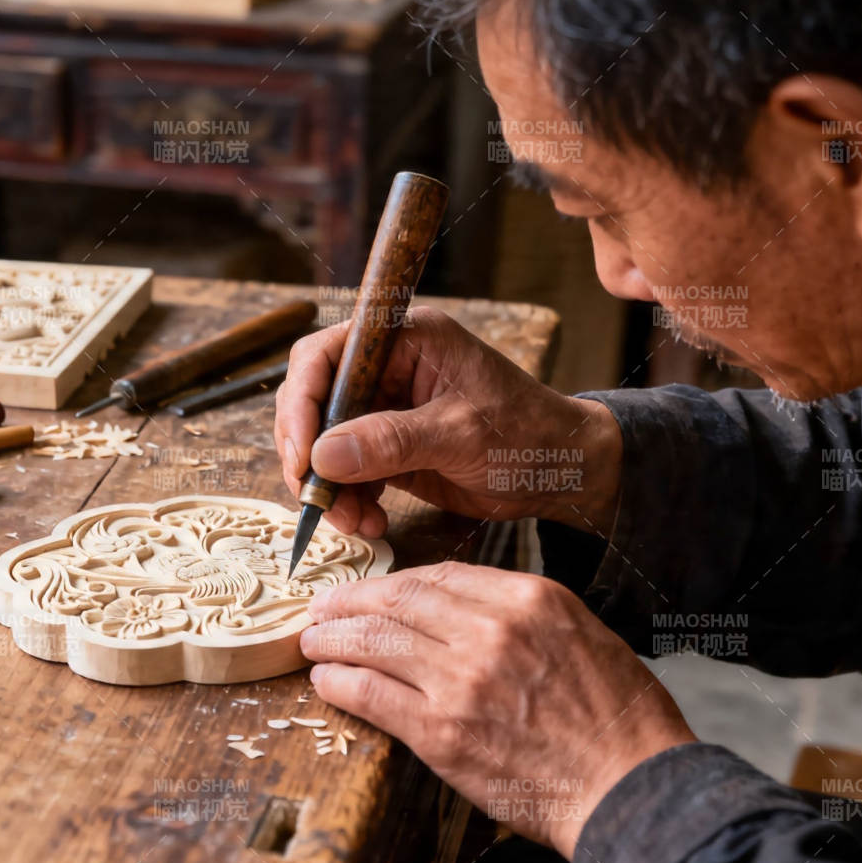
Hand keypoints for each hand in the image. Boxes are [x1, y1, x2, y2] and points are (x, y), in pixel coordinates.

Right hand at [275, 306, 621, 537]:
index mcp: (405, 340)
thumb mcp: (459, 435)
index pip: (327, 354)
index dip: (302, 401)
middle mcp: (387, 368)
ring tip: (354, 522)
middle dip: (310, 455)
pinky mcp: (387, 448)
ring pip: (324, 444)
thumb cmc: (526, 435)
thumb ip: (390, 442)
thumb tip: (321, 456)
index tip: (301, 455)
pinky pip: (346, 472)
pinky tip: (370, 522)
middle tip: (315, 498)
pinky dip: (349, 501)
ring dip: (329, 487)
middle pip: (315, 401)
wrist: (560, 473)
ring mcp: (384, 409)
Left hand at [299, 562, 694, 856]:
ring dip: (333, 639)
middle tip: (324, 607)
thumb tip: (467, 613)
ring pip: (374, 641)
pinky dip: (339, 683)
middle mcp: (491, 629)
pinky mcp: (441, 731)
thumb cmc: (618, 719)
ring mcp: (462, 679)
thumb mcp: (582, 635)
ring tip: (313, 641)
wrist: (629, 786)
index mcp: (529, 599)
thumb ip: (524, 616)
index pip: (440, 576)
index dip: (395, 582)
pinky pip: (370, 694)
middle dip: (351, 602)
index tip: (374, 590)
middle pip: (398, 600)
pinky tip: (325, 681)